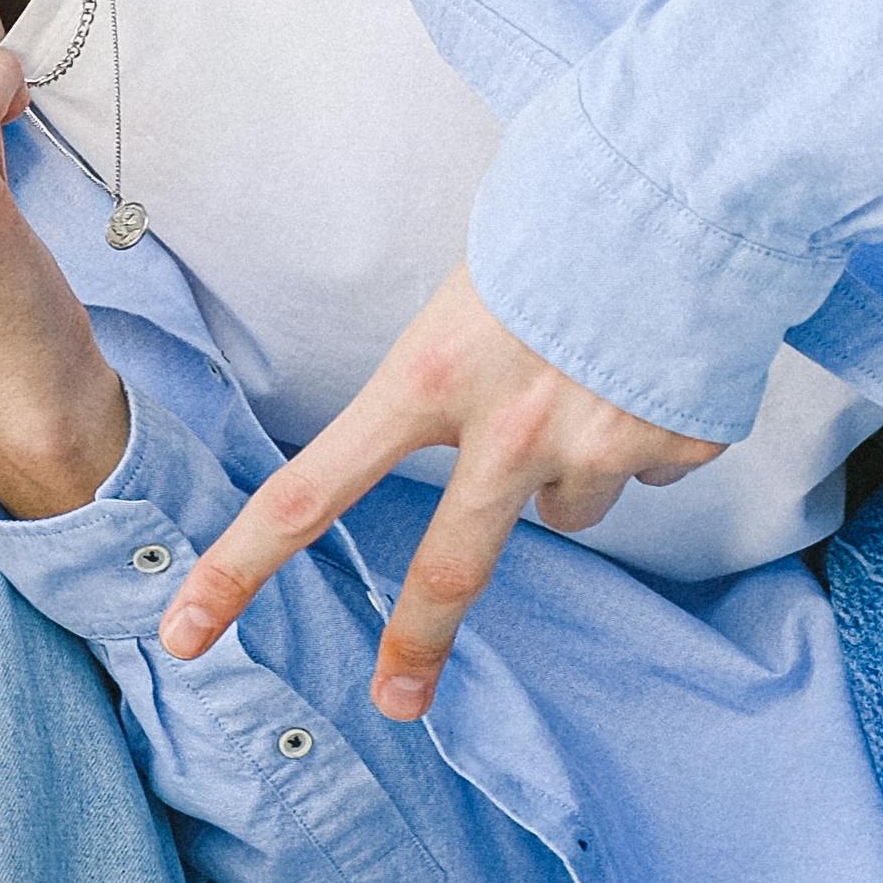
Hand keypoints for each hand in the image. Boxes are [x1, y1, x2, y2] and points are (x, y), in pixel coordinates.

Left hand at [161, 265, 718, 713]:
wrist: (696, 182)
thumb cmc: (560, 225)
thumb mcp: (465, 296)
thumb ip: (443, 385)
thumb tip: (464, 452)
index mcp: (427, 378)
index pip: (309, 492)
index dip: (240, 569)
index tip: (185, 632)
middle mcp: (506, 426)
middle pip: (451, 567)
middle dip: (418, 642)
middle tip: (395, 701)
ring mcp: (594, 443)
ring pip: (568, 512)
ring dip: (572, 469)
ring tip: (594, 380)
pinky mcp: (674, 446)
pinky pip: (647, 474)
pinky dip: (648, 436)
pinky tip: (656, 370)